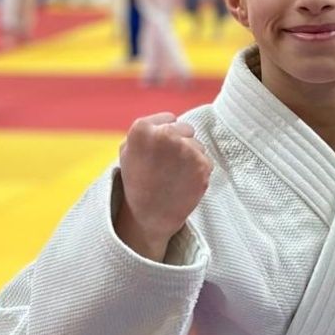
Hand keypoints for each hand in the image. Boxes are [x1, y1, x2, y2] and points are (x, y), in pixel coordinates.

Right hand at [114, 113, 211, 261]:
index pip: (170, 118)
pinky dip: (199, 171)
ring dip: (190, 158)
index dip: (165, 136)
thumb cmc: (137, 182)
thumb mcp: (128, 150)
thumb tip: (171, 118)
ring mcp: (186, 149)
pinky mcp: (202, 165)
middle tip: (167, 166)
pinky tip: (184, 182)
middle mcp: (166, 135)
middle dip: (180, 143)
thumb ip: (147, 130)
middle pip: (187, 129)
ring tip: (174, 176)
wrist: (149, 216)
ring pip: (197, 145)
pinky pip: (205, 159)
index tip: (158, 152)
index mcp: (143, 128)